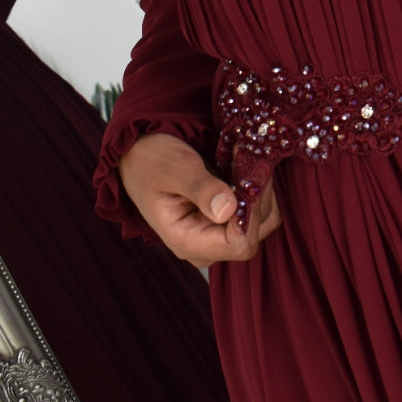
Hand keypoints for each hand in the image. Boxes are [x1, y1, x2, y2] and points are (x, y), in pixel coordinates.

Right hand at [118, 133, 280, 267]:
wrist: (139, 155)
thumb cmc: (151, 161)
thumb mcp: (175, 168)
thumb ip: (201, 188)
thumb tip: (228, 210)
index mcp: (187, 241)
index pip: (240, 244)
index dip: (252, 212)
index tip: (250, 175)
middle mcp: (205, 245)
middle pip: (255, 233)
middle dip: (259, 197)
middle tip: (249, 160)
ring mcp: (216, 235)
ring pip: (261, 221)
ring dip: (260, 190)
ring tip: (244, 160)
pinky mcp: (224, 222)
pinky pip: (256, 210)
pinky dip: (257, 189)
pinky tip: (244, 167)